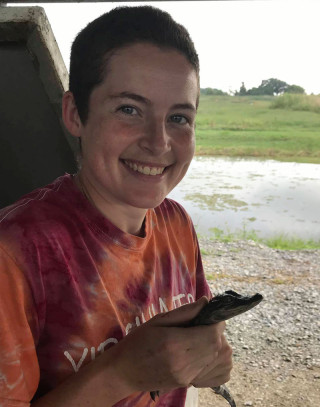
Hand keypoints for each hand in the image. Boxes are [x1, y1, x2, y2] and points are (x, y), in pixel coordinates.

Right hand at [108, 297, 232, 394]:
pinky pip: (217, 374)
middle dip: (217, 332)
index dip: (217, 322)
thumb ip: (185, 312)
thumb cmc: (137, 342)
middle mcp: (184, 364)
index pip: (212, 334)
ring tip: (203, 338)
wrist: (124, 371)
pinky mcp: (188, 384)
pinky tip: (204, 353)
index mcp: (175, 344)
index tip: (211, 316)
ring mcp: (187, 377)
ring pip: (220, 360)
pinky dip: (217, 361)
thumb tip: (206, 301)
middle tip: (205, 325)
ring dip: (218, 346)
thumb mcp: (158, 320)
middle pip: (218, 347)